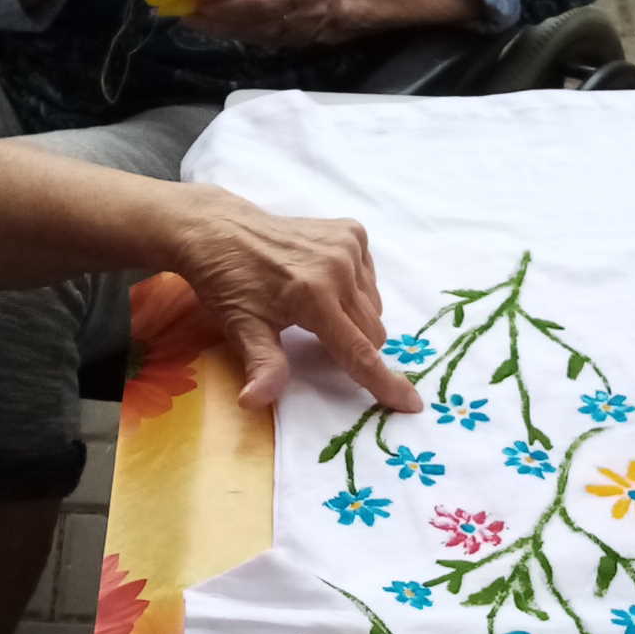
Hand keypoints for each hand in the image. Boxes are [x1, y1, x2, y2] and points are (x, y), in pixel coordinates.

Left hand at [162, 189, 421, 413]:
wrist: (222, 230)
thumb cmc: (230, 284)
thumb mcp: (242, 327)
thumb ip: (263, 364)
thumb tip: (255, 402)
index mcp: (314, 296)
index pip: (358, 351)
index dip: (385, 382)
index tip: (412, 403)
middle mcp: (339, 268)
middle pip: (371, 332)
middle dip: (355, 346)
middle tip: (318, 338)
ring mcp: (348, 245)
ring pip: (373, 307)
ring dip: (355, 318)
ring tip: (317, 307)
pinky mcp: (352, 231)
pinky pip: (370, 279)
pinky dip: (355, 289)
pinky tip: (324, 282)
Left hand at [178, 0, 355, 51]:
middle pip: (259, 3)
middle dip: (219, 7)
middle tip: (190, 7)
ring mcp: (308, 16)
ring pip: (258, 25)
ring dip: (221, 24)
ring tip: (193, 19)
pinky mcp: (299, 37)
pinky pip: (261, 38)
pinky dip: (232, 33)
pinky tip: (211, 28)